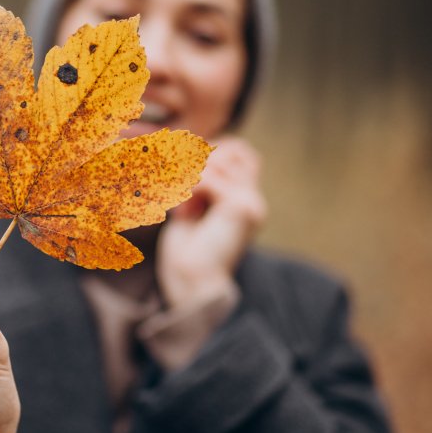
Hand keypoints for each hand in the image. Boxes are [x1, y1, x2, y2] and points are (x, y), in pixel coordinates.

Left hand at [156, 137, 266, 309]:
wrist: (191, 284)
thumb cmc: (186, 252)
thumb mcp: (191, 209)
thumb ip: (198, 182)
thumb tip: (190, 148)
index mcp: (245, 200)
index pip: (240, 150)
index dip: (211, 150)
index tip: (184, 172)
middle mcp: (253, 200)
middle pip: (234, 148)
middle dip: (200, 159)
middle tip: (178, 185)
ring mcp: (251, 203)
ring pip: (221, 160)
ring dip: (191, 175)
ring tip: (178, 201)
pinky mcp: (241, 208)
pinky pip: (211, 177)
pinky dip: (189, 186)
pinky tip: (182, 208)